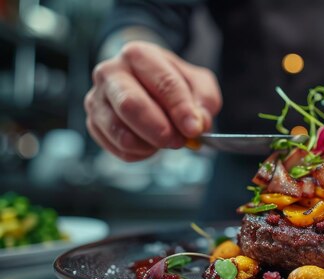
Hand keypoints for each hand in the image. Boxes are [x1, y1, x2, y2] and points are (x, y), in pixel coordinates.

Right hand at [84, 41, 221, 160]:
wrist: (144, 83)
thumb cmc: (172, 83)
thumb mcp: (198, 83)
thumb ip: (204, 101)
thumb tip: (198, 123)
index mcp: (139, 55)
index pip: (163, 83)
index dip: (181, 109)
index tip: (194, 129)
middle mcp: (110, 73)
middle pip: (131, 106)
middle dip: (159, 130)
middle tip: (180, 141)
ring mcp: (97, 99)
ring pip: (120, 132)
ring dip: (150, 144)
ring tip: (166, 140)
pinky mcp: (94, 123)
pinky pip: (116, 148)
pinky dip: (140, 153)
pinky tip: (150, 144)